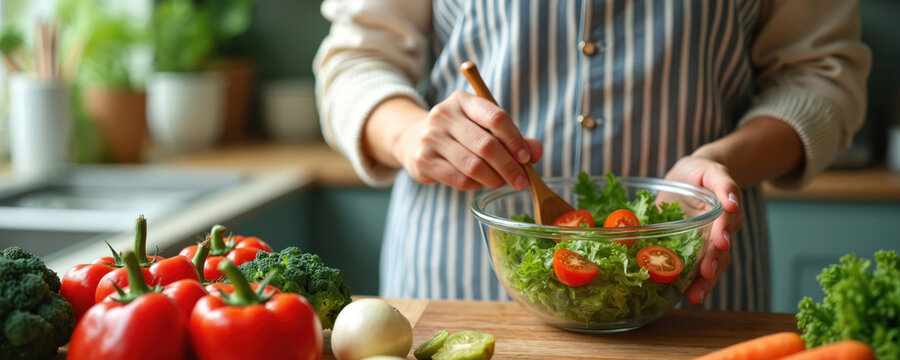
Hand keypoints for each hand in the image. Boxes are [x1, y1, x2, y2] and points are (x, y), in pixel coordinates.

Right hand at [393, 91, 542, 190]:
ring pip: (473, 165)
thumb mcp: (483, 127)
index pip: (496, 117)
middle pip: (486, 145)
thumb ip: (512, 137)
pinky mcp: (423, 160)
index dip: (515, 140)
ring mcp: (431, 138)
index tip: (527, 158)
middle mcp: (444, 115)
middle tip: (522, 181)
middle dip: (509, 166)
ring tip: (502, 182)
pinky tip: (480, 182)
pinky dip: (475, 185)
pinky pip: (458, 179)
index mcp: (463, 100)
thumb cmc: (459, 133)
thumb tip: (537, 152)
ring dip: (494, 179)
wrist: (413, 139)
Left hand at [664, 155, 742, 305]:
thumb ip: (723, 183)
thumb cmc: (700, 172)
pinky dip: (694, 283)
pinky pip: (697, 268)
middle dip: (713, 263)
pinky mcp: (695, 249)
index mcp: (724, 209)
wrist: (692, 177)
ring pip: (712, 264)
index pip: (726, 222)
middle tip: (705, 274)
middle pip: (720, 249)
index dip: (723, 231)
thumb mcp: (711, 170)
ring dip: (705, 281)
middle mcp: (721, 229)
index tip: (721, 241)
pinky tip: (686, 297)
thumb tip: (733, 203)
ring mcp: (709, 241)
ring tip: (695, 296)